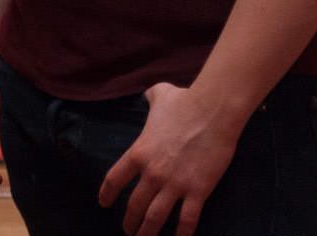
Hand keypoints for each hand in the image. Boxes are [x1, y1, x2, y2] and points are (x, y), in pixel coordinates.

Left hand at [98, 82, 241, 235]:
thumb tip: (149, 94)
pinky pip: (187, 219)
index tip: (103, 204)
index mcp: (138, 153)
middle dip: (129, 221)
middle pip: (135, 204)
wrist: (213, 112)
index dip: (107, 194)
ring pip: (156, 217)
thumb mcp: (159, 96)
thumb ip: (149, 98)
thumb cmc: (185, 102)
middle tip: (127, 231)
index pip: (114, 179)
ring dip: (148, 232)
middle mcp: (153, 173)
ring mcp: (175, 184)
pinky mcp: (198, 191)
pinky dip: (181, 233)